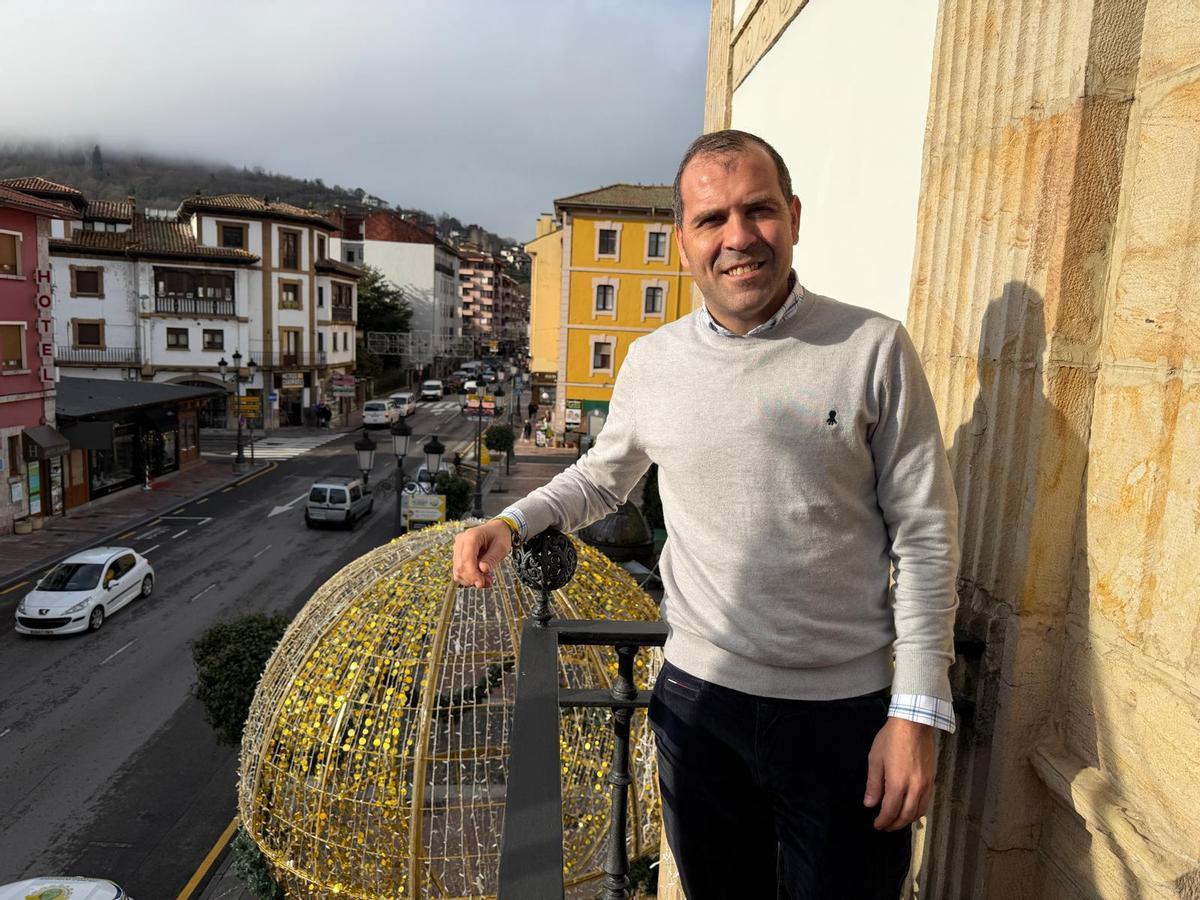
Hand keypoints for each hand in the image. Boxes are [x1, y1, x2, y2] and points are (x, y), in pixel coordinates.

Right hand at [452, 520, 514, 588]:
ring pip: (457, 571)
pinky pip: (458, 572)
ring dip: (471, 580)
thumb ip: (492, 558)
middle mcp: (461, 541)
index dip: (473, 573)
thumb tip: (482, 569)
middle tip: (487, 582)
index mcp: (472, 536)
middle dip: (473, 578)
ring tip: (486, 579)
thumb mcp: (501, 547)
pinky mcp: (457, 556)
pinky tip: (480, 577)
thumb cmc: (500, 537)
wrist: (495, 531)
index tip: (482, 583)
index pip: (467, 558)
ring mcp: (457, 548)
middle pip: (460, 567)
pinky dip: (468, 578)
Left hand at [863, 716, 935, 830]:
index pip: (890, 811)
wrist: (914, 723)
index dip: (883, 821)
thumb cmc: (891, 739)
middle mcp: (915, 788)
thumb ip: (873, 785)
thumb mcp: (875, 760)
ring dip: (907, 820)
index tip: (877, 825)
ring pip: (918, 812)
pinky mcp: (932, 780)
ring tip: (896, 821)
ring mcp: (926, 785)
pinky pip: (926, 803)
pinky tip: (910, 810)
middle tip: (885, 826)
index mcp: (898, 783)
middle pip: (906, 816)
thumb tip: (870, 804)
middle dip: (894, 825)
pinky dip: (917, 811)